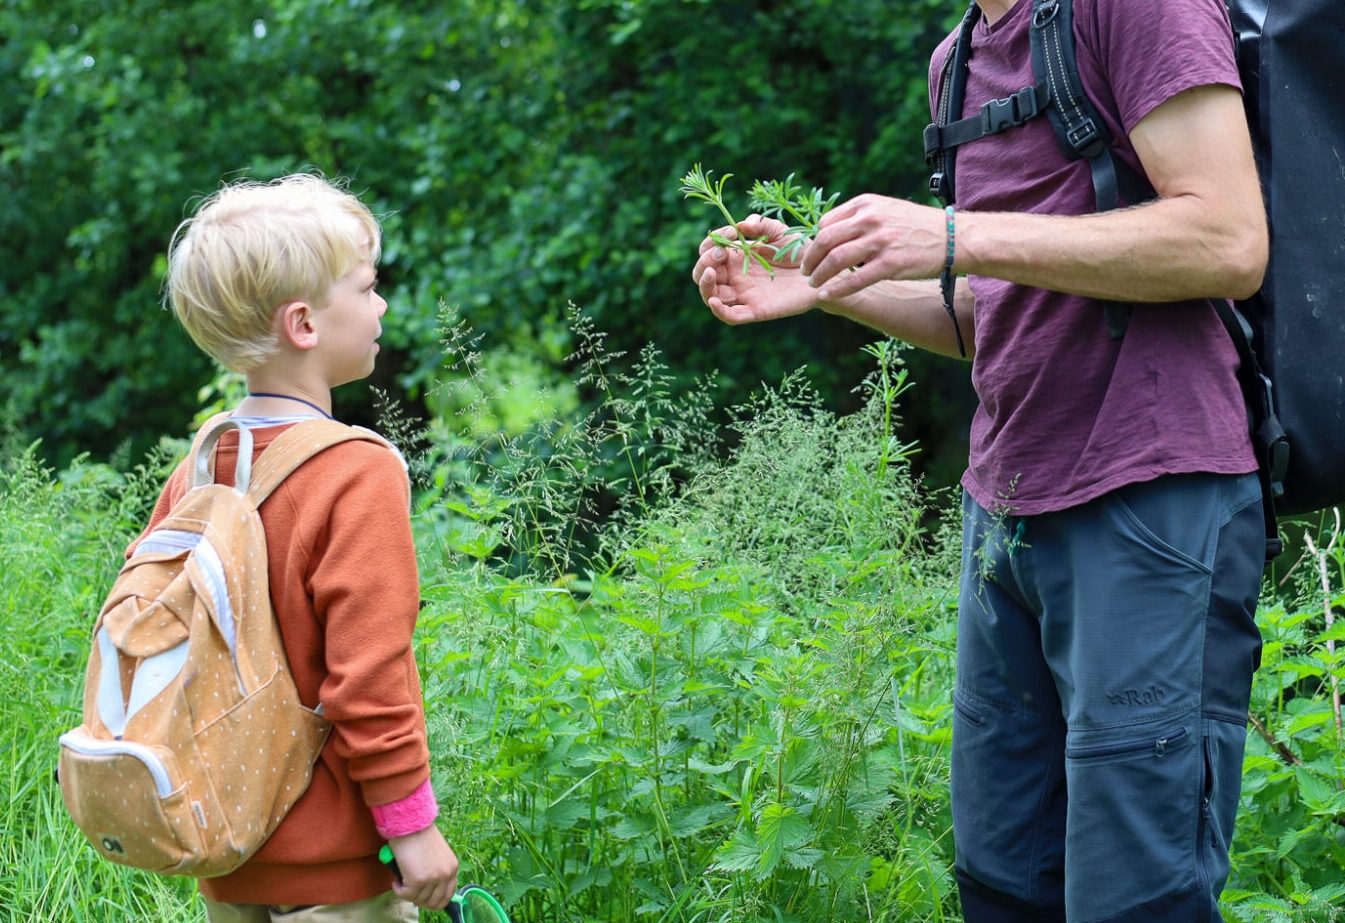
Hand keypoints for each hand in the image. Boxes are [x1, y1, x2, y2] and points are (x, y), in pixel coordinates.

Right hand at [388, 825, 458, 909]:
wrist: (410, 823)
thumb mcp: (437, 854)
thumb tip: (429, 890)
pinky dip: (398, 889)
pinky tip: (396, 880)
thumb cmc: (420, 835)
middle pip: (434, 903)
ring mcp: (432, 878)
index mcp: (453, 867)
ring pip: (418, 900)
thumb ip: (437, 870)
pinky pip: (405, 895)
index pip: (447, 895)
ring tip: (401, 880)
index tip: (424, 899)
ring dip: (407, 893)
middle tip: (409, 892)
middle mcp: (445, 875)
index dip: (435, 901)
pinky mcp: (417, 880)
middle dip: (420, 901)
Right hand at [692, 215, 819, 324]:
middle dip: (704, 262)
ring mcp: (744, 294)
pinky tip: (714, 301)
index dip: (711, 243)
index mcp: (736, 256)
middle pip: (703, 274)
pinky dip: (719, 311)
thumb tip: (740, 225)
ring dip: (705, 284)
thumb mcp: (779, 231)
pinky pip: (731, 316)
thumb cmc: (799, 249)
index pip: (708, 251)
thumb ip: (760, 225)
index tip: (729, 234)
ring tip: (711, 272)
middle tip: (720, 253)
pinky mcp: (756, 310)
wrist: (822, 270)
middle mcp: (735, 276)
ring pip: (711, 296)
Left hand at [802, 195, 945, 300]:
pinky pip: (854, 280)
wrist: (952, 237)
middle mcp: (870, 219)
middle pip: (825, 240)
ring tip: (813, 284)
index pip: (826, 222)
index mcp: (866, 204)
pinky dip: (836, 289)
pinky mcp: (890, 264)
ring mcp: (880, 242)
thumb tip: (830, 233)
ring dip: (819, 275)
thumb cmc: (916, 225)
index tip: (812, 254)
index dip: (814, 241)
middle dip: (809, 259)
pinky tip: (826, 295)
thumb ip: (860, 217)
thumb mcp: (886, 209)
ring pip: (835, 260)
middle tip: (805, 271)